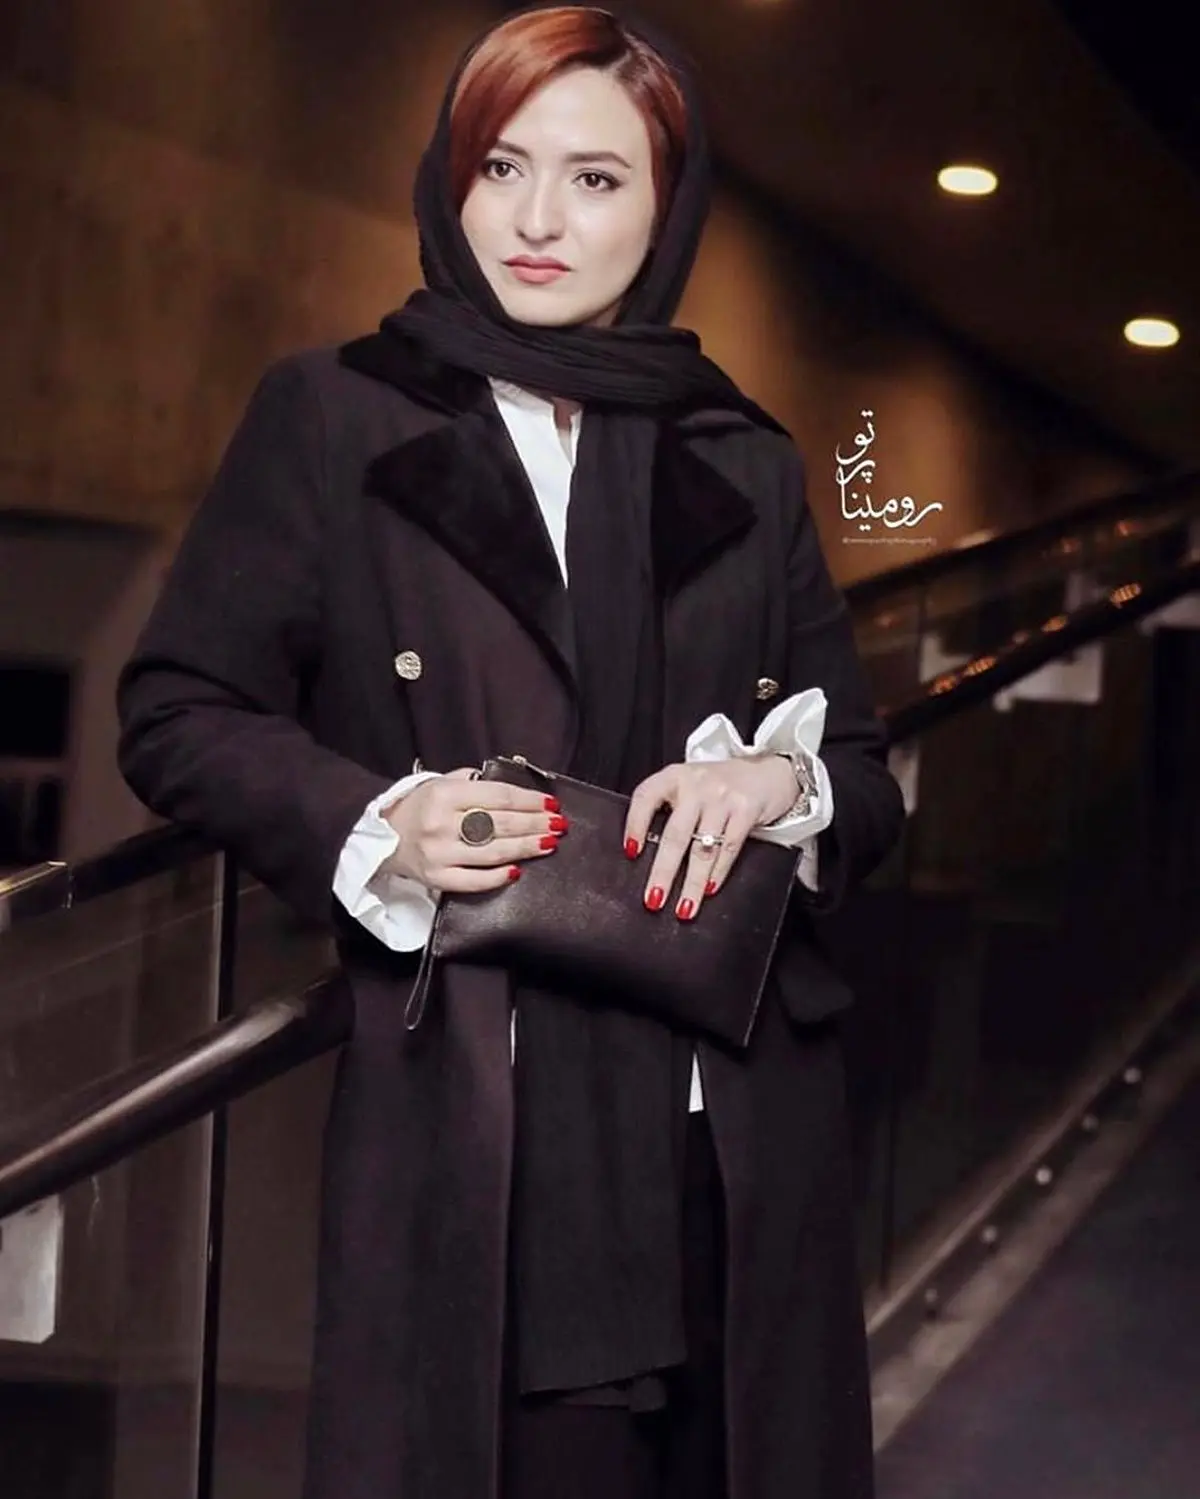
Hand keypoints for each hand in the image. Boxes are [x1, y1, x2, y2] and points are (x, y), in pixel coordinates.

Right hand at [383, 769, 567, 892]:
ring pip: (493, 852)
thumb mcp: (440, 782)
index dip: (530, 801)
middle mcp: (442, 823)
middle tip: (559, 824)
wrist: (383, 837)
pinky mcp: (436, 878)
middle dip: (535, 824)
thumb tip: (514, 791)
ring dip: (526, 848)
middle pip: (501, 824)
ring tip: (549, 843)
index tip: (552, 804)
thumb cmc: (419, 808)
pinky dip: (497, 877)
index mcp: (445, 794)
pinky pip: (473, 881)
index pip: (498, 796)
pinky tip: (517, 871)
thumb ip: (474, 782)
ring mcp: (439, 853)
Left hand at [623, 756, 795, 919]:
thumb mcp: (690, 787)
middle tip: (653, 899)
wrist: (768, 770)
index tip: (630, 851)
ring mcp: (722, 797)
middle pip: (675, 834)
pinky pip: (729, 847)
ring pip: (703, 848)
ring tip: (684, 908)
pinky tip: (710, 890)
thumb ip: (671, 810)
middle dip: (663, 871)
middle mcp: (696, 785)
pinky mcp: (746, 809)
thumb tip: (647, 855)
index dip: (635, 824)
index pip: (646, 796)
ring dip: (692, 883)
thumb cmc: (720, 785)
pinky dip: (718, 872)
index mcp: (674, 776)